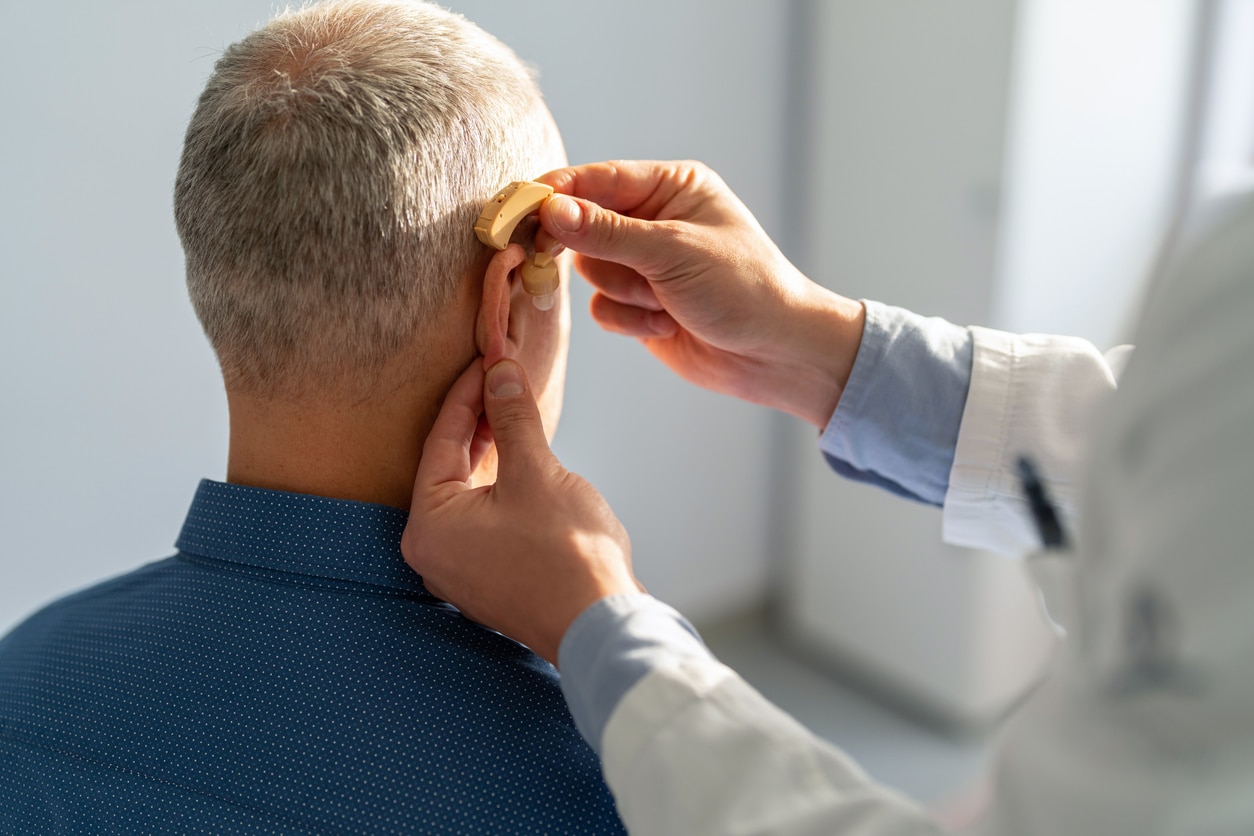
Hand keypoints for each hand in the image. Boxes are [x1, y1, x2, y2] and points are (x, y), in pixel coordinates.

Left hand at [401, 357, 639, 665]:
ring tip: (514, 408)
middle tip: (503, 377)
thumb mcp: (537, 473)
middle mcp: (433, 551)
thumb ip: (512, 418)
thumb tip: (500, 373)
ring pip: (469, 491)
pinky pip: (485, 517)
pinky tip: (525, 459)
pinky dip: (501, 484)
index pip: (442, 439)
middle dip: (479, 419)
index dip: (468, 392)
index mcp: (429, 525)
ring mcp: (460, 569)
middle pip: (450, 465)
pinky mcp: (489, 577)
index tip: (489, 358)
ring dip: (492, 450)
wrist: (602, 628)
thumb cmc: (566, 557)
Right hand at [536, 160, 865, 428]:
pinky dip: (628, 319)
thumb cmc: (743, 289)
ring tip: (665, 301)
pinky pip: (602, 307)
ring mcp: (645, 264)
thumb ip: (607, 233)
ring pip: (590, 272)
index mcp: (671, 188)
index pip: (598, 180)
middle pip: (584, 227)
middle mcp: (654, 220)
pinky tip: (666, 324)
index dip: (559, 194)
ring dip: (624, 293)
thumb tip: (550, 210)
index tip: (523, 209)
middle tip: (601, 266)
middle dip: (600, 255)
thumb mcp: (673, 252)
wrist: (775, 354)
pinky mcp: (639, 305)